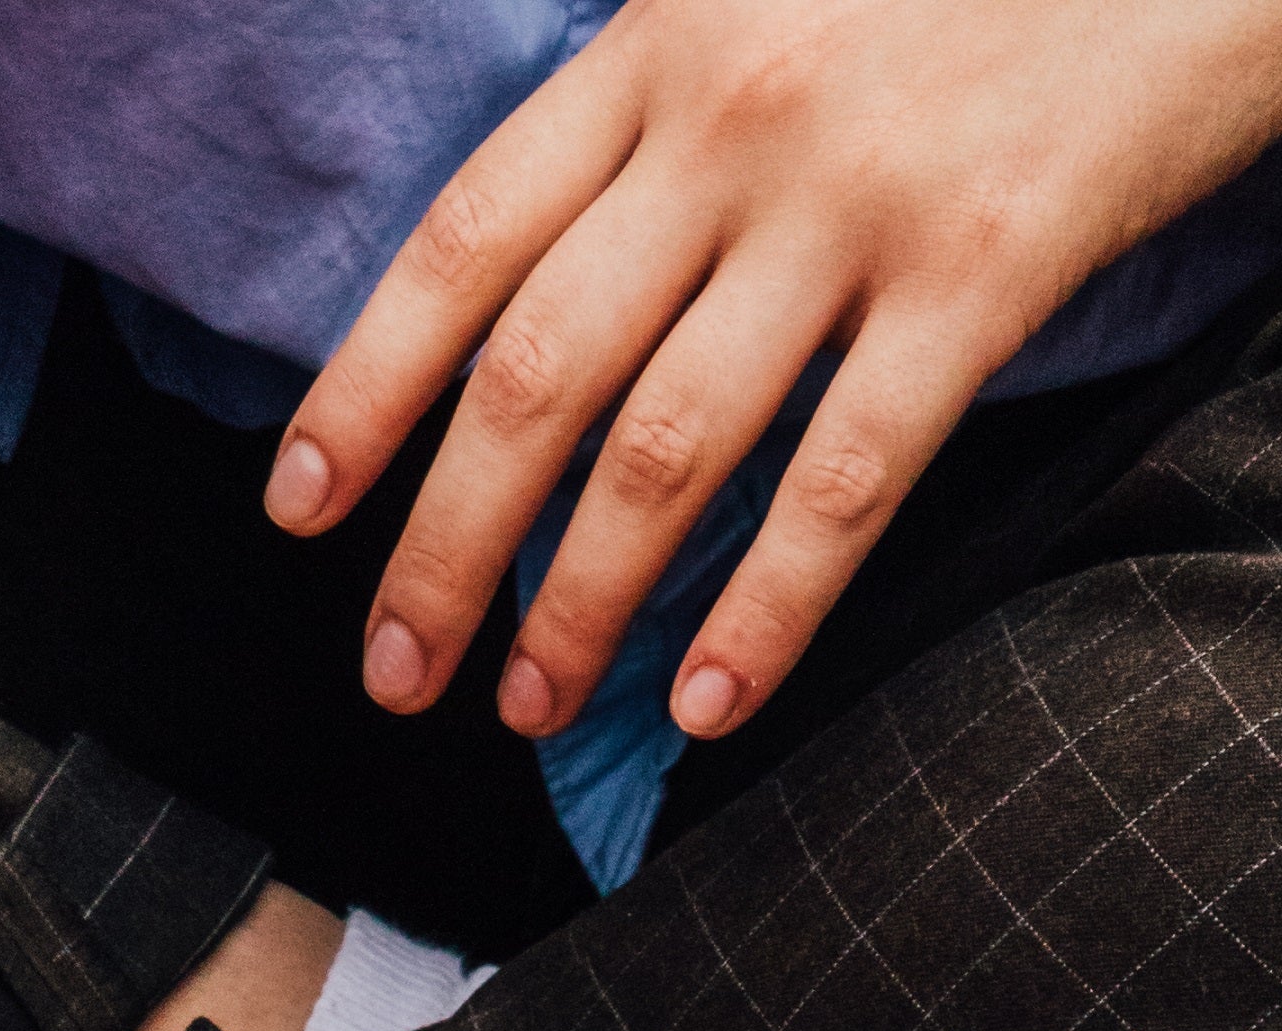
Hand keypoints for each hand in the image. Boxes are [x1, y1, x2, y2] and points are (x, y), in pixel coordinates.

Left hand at [279, 0, 1281, 743]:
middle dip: (443, 548)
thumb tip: (535, 297)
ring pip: (664, 446)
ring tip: (529, 708)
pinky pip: (842, 477)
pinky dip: (763, 608)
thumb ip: (655, 125)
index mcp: (657, 47)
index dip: (363, 390)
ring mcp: (854, 197)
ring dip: (577, 604)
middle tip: (395, 675)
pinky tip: (704, 701)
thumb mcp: (770, 1)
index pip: (461, 242)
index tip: (297, 513)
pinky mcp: (984, 266)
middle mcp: (733, 120)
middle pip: (534, 376)